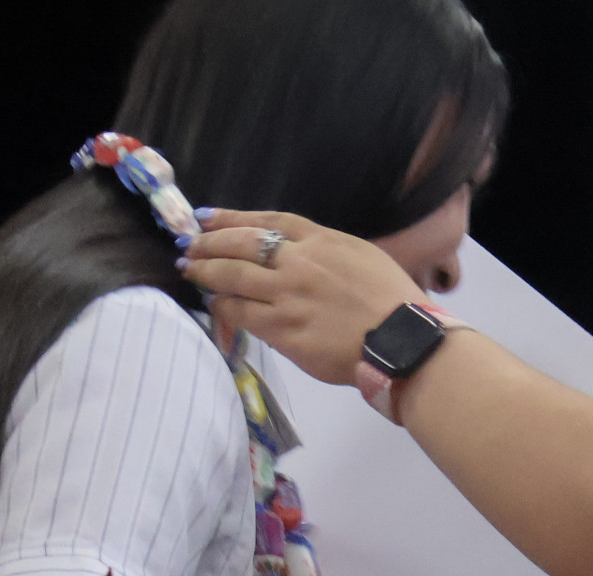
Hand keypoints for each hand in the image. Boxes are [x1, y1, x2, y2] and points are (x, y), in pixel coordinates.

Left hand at [181, 209, 428, 384]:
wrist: (403, 341)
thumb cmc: (396, 302)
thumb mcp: (365, 258)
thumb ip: (329, 254)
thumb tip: (302, 257)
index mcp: (322, 241)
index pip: (268, 221)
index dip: (233, 217)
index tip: (207, 217)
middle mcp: (299, 262)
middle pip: (242, 244)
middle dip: (209, 242)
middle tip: (188, 244)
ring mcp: (289, 296)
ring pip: (234, 277)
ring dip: (206, 271)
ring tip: (190, 270)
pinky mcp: (284, 330)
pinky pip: (242, 314)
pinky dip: (223, 306)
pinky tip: (214, 304)